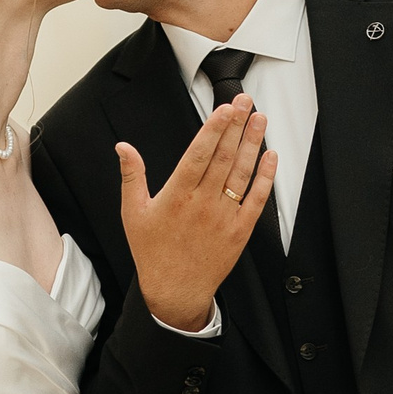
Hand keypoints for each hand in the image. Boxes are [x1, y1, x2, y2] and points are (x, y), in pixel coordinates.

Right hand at [115, 98, 275, 331]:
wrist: (174, 291)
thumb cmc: (153, 252)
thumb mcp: (132, 213)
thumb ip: (131, 176)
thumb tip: (123, 147)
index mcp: (177, 196)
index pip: (199, 154)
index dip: (214, 129)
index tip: (225, 109)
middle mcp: (203, 204)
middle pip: (224, 157)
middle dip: (236, 126)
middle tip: (245, 102)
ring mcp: (224, 217)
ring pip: (242, 173)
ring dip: (252, 144)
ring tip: (259, 119)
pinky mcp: (239, 231)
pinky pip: (257, 199)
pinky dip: (265, 177)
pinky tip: (270, 156)